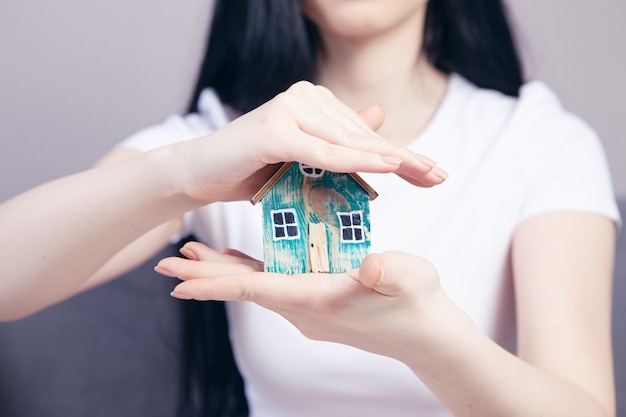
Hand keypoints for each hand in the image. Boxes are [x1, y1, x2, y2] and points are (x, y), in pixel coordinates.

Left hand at [155, 241, 449, 360]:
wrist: (429, 337)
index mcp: (318, 299)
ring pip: (256, 288)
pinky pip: (273, 288)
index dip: (215, 283)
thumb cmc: (420, 304)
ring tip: (194, 257)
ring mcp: (309, 312)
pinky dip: (251, 274)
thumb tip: (373, 265)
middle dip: (205, 277)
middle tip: (166, 264)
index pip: (256, 289)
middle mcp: (305, 310)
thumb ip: (391, 272)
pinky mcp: (317, 307)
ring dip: (223, 274)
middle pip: (245, 289)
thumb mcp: (411, 278)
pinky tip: (241, 263)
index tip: (177, 281)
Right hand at [167, 81, 447, 202]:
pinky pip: (320, 150)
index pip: (365, 134)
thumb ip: (340, 138)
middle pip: (363, 136)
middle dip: (405, 160)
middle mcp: (305, 97)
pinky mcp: (273, 130)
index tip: (434, 172)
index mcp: (314, 101)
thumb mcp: (302, 158)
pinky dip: (352, 161)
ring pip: (346, 143)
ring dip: (388, 160)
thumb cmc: (249, 168)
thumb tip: (379, 115)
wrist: (198, 174)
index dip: (402, 155)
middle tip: (440, 176)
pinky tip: (385, 167)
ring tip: (423, 173)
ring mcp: (288, 110)